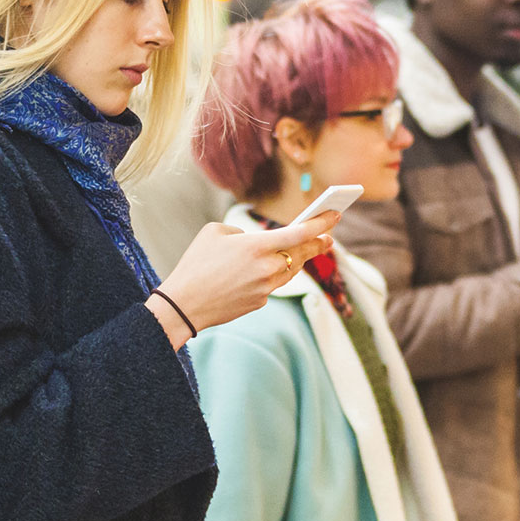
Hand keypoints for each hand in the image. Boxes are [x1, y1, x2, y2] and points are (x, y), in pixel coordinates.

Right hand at [147, 212, 340, 347]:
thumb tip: (255, 240)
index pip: (300, 233)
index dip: (321, 223)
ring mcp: (266, 287)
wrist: (183, 305)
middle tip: (328, 237)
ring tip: (308, 250)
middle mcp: (267, 267)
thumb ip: (241, 231)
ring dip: (300, 260)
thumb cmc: (195, 264)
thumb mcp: (214, 233)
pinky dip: (275, 275)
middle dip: (318, 243)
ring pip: (291, 270)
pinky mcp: (261, 302)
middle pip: (302, 253)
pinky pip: (274, 284)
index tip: (335, 215)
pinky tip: (272, 270)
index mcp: (256, 245)